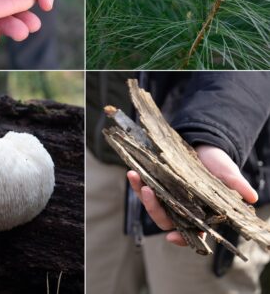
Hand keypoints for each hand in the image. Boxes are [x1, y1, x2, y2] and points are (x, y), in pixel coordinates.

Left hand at [127, 145, 257, 245]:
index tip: (171, 237)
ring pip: (152, 204)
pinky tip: (133, 171)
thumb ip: (236, 185)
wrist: (205, 146)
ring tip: (135, 176)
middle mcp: (182, 210)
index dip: (182, 238)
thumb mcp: (228, 173)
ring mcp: (168, 197)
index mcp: (201, 215)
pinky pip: (145, 187)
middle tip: (148, 192)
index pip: (191, 234)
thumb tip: (250, 197)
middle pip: (165, 219)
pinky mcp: (158, 184)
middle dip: (154, 208)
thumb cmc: (219, 165)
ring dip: (141, 193)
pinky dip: (138, 182)